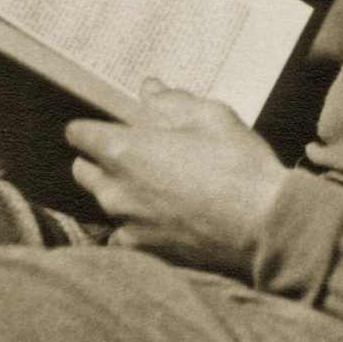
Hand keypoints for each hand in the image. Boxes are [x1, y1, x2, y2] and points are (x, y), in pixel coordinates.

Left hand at [65, 81, 290, 277]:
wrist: (265, 227)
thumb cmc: (239, 166)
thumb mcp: (211, 116)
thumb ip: (172, 101)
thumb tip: (150, 90)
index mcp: (123, 151)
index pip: (78, 133)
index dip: (93, 127)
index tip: (112, 126)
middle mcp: (114, 190)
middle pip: (83, 170)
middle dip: (101, 159)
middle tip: (139, 155)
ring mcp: (127, 224)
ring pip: (105, 203)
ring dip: (121, 193)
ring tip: (159, 188)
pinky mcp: (144, 251)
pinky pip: (123, 235)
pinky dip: (136, 227)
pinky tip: (163, 220)